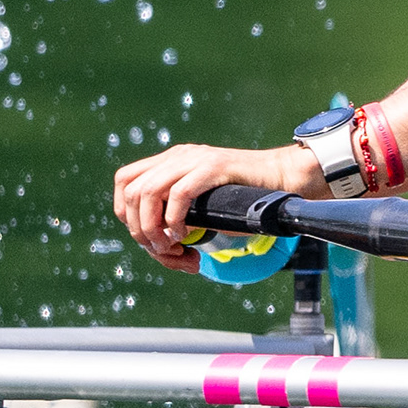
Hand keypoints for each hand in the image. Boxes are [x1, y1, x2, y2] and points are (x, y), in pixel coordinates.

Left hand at [113, 140, 316, 268]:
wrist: (282, 180)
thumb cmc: (245, 201)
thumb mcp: (202, 208)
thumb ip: (177, 218)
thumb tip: (155, 245)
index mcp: (170, 161)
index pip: (124, 181)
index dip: (126, 215)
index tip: (148, 238)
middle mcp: (177, 156)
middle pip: (131, 192)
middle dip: (140, 230)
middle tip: (164, 250)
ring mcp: (194, 159)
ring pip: (147, 193)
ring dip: (154, 228)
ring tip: (175, 246)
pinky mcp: (213, 167)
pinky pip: (178, 194)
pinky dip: (175, 221)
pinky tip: (188, 235)